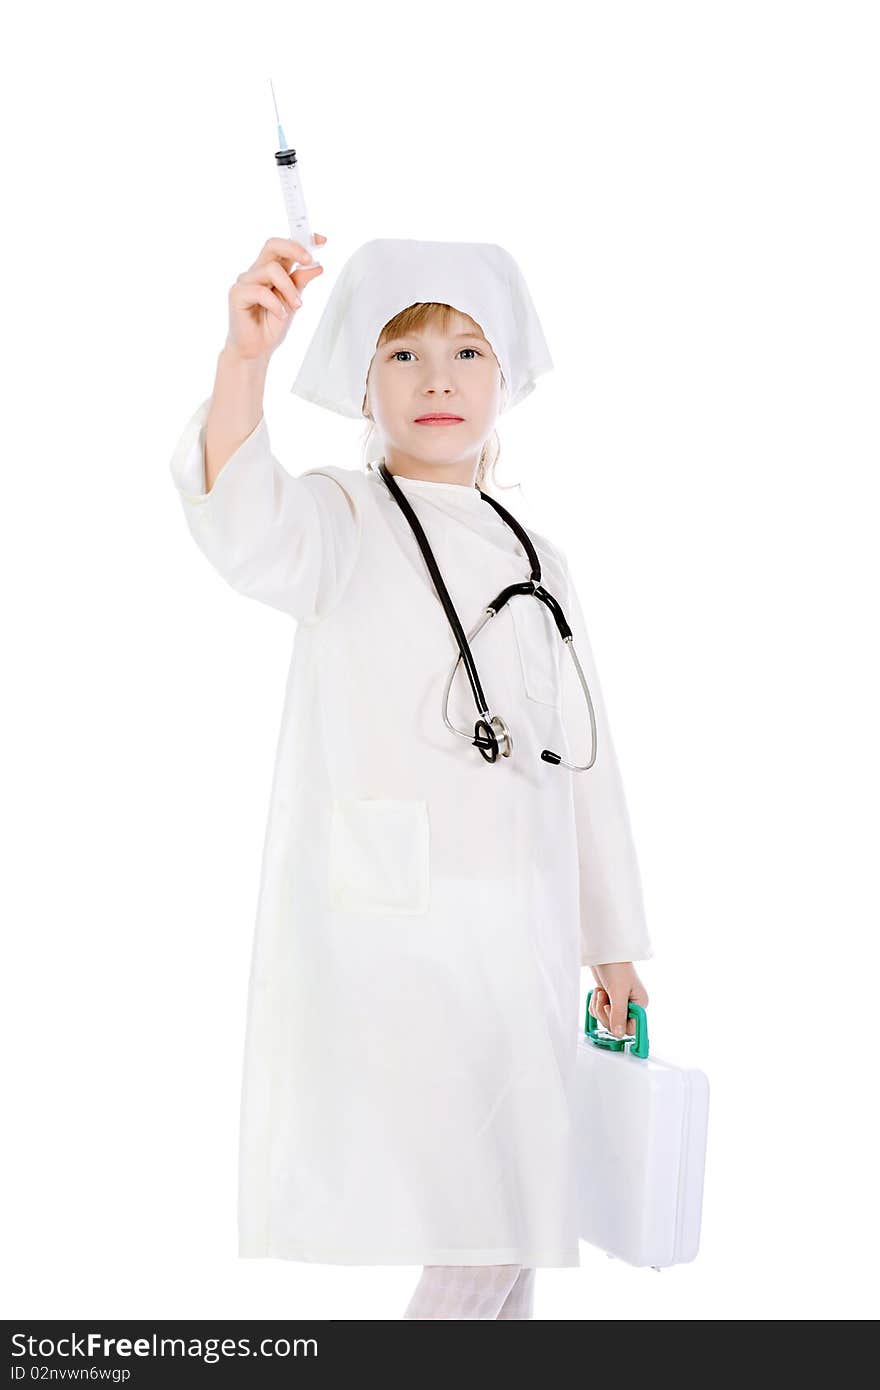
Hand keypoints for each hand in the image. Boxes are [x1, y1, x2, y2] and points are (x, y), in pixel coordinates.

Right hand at [225, 233, 327, 361]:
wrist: (256, 350)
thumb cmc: (270, 326)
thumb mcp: (293, 302)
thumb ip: (300, 282)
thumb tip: (317, 265)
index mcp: (271, 271)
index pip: (284, 247)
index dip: (302, 240)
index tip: (321, 241)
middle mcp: (257, 271)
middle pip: (272, 245)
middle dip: (294, 249)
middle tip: (309, 260)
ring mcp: (245, 281)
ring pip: (271, 269)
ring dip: (289, 288)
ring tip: (296, 306)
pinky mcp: (237, 294)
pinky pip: (261, 291)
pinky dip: (276, 304)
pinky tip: (281, 315)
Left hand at [588, 961, 648, 1037]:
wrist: (603, 952)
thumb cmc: (616, 966)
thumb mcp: (618, 992)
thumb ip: (619, 1014)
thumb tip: (619, 1034)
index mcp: (639, 1004)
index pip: (633, 1027)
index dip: (620, 1024)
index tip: (611, 1014)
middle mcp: (631, 1005)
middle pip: (617, 1025)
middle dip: (605, 1013)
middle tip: (604, 999)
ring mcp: (618, 1003)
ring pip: (606, 1019)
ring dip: (599, 1007)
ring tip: (601, 992)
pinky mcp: (607, 1000)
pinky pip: (598, 1012)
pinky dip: (594, 1004)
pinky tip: (597, 992)